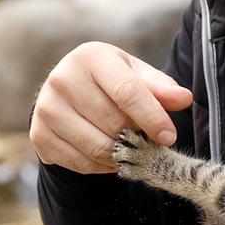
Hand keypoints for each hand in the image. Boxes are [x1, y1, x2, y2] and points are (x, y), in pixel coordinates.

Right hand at [31, 42, 193, 173]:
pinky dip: (101, 166)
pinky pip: (81, 164)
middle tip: (145, 138)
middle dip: (136, 136)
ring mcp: (46, 109)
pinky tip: (108, 154)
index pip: (127, 92)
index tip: (169, 137)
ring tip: (129, 146)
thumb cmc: (111, 81)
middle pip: (114, 123)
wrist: (67, 92)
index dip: (152, 117)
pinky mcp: (39, 136)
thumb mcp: (136, 75)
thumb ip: (161, 88)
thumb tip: (185, 99)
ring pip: (97, 147)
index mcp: (91, 58)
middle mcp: (62, 79)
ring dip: (121, 154)